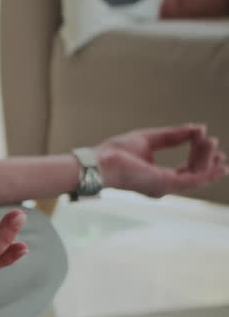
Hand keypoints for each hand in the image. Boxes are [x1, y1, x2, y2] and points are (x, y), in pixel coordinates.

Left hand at [97, 124, 225, 197]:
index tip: (207, 140)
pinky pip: (194, 179)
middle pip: (194, 172)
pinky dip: (207, 170)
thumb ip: (172, 135)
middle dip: (207, 158)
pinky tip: (219, 163)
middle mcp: (163, 186)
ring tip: (211, 140)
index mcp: (158, 178)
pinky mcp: (165, 184)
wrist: (100, 161)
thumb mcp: (148, 139)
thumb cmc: (115, 153)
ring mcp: (164, 187)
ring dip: (207, 159)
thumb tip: (197, 128)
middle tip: (212, 140)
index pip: (187, 170)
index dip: (200, 157)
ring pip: (197, 174)